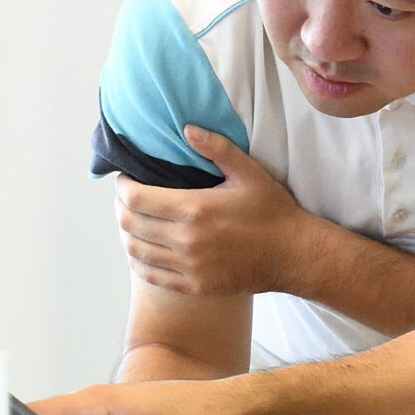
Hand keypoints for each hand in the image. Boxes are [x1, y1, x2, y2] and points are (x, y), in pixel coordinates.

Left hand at [116, 127, 325, 297]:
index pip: (135, 197)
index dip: (123, 186)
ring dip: (128, 235)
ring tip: (134, 224)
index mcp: (194, 209)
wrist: (294, 255)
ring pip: (136, 251)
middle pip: (129, 224)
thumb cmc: (272, 212)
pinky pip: (152, 275)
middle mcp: (186, 240)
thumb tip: (186, 129)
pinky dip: (140, 261)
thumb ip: (216, 149)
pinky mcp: (195, 286)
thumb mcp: (249, 173)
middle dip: (121, 208)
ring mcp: (189, 266)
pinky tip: (145, 251)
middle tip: (128, 200)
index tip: (127, 180)